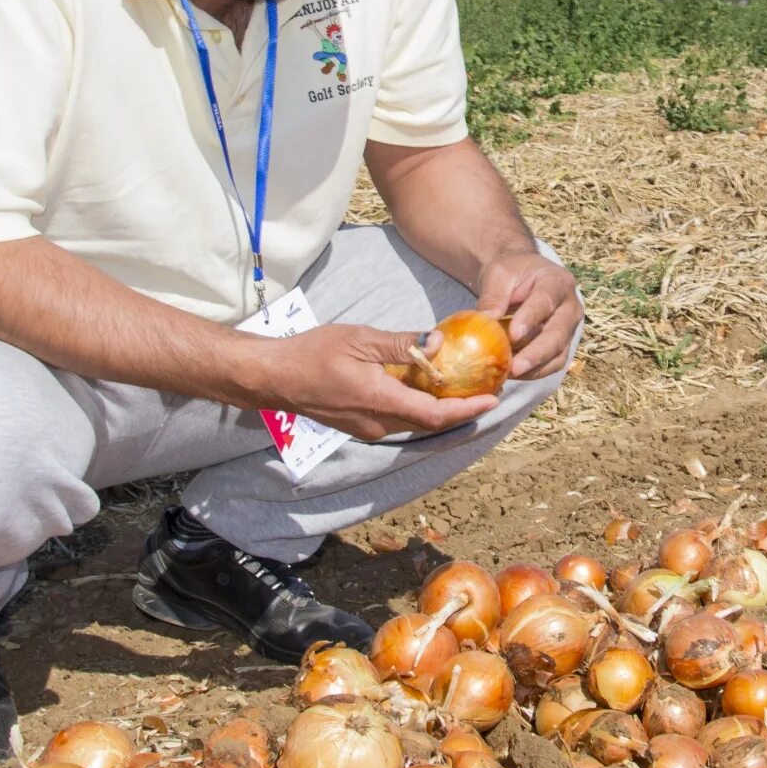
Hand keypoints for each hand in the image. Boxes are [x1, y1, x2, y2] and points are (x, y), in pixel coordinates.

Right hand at [245, 324, 498, 440]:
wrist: (275, 377)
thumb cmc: (313, 353)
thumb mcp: (359, 339)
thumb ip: (400, 343)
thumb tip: (438, 344)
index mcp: (379, 400)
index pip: (433, 414)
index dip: (466, 410)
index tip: (491, 400)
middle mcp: (377, 423)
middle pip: (429, 422)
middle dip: (460, 409)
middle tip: (485, 391)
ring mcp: (368, 428)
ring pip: (414, 422)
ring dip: (440, 410)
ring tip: (463, 389)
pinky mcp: (359, 425)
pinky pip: (398, 419)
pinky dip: (418, 407)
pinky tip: (426, 388)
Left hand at [475, 251, 582, 379]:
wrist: (522, 278)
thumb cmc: (511, 272)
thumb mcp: (499, 274)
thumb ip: (493, 296)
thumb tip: (485, 321)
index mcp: (557, 281)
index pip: (546, 301)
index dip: (531, 319)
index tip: (513, 335)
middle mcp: (570, 306)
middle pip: (558, 333)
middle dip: (537, 353)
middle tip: (515, 367)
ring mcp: (568, 328)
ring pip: (559, 353)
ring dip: (535, 367)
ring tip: (509, 374)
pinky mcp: (562, 345)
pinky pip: (552, 364)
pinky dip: (534, 372)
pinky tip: (512, 374)